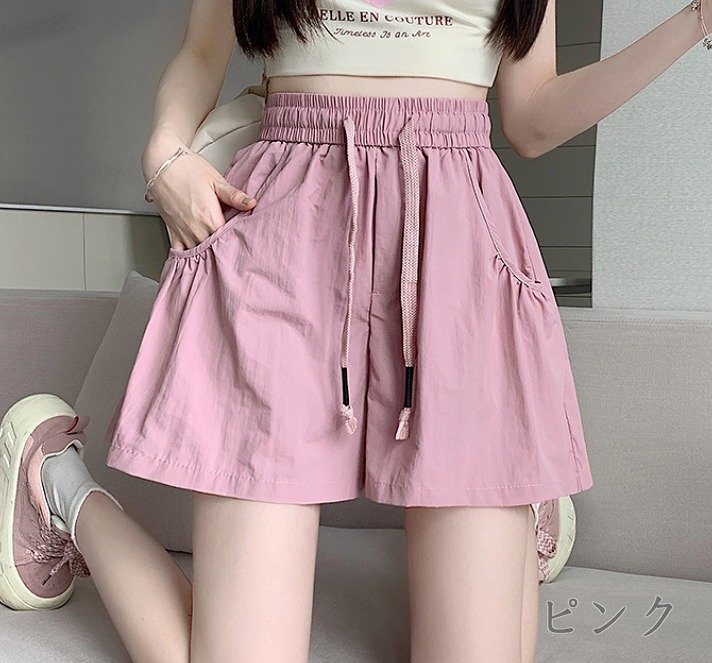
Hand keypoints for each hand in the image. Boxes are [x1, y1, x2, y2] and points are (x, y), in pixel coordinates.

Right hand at [142, 137, 257, 251]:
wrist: (161, 164)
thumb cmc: (188, 169)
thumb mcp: (215, 180)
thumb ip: (234, 196)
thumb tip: (252, 203)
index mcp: (209, 217)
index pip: (227, 240)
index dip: (236, 242)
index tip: (243, 242)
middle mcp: (196, 228)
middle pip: (214, 249)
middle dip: (223, 250)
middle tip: (233, 251)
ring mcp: (183, 232)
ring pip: (198, 254)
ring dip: (207, 255)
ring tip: (217, 256)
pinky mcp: (172, 232)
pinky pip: (179, 253)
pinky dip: (187, 258)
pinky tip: (195, 260)